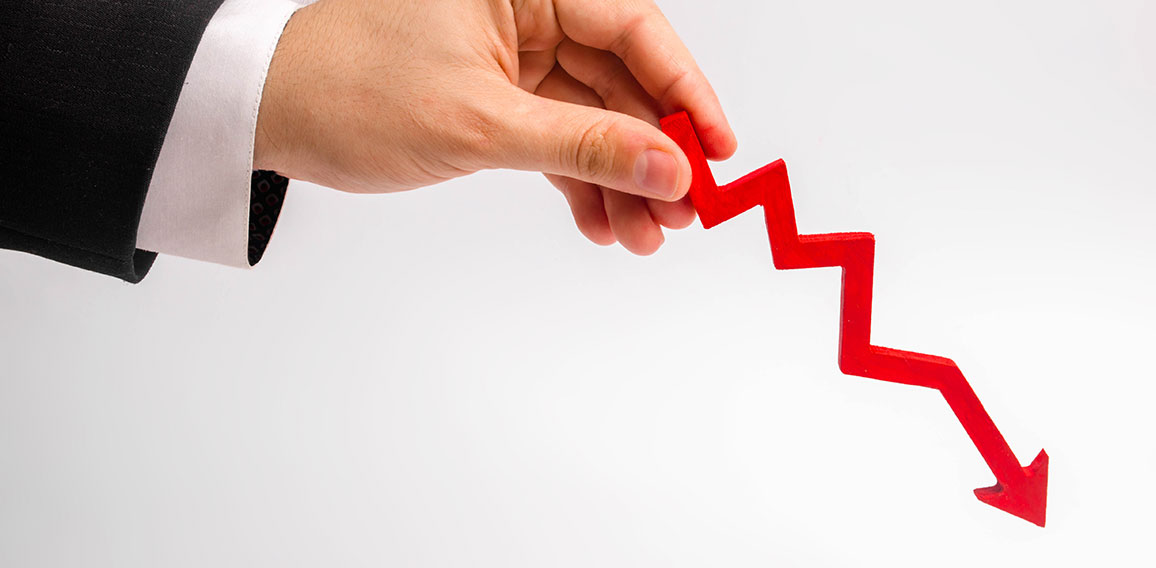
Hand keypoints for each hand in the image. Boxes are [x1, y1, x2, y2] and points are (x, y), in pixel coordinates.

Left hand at [255, 0, 736, 254]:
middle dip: (653, 150)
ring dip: (621, 179)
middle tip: (685, 208)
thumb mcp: (479, 122)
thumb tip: (667, 165)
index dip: (684, 89)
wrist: (274, 116)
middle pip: (621, 79)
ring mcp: (514, 57)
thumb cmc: (349, 87)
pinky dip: (580, 182)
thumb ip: (582, 144)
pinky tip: (604, 224)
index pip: (631, 27)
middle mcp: (525, 10)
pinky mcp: (498, 98)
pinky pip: (558, 139)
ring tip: (647, 235)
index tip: (717, 148)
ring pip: (593, 118)